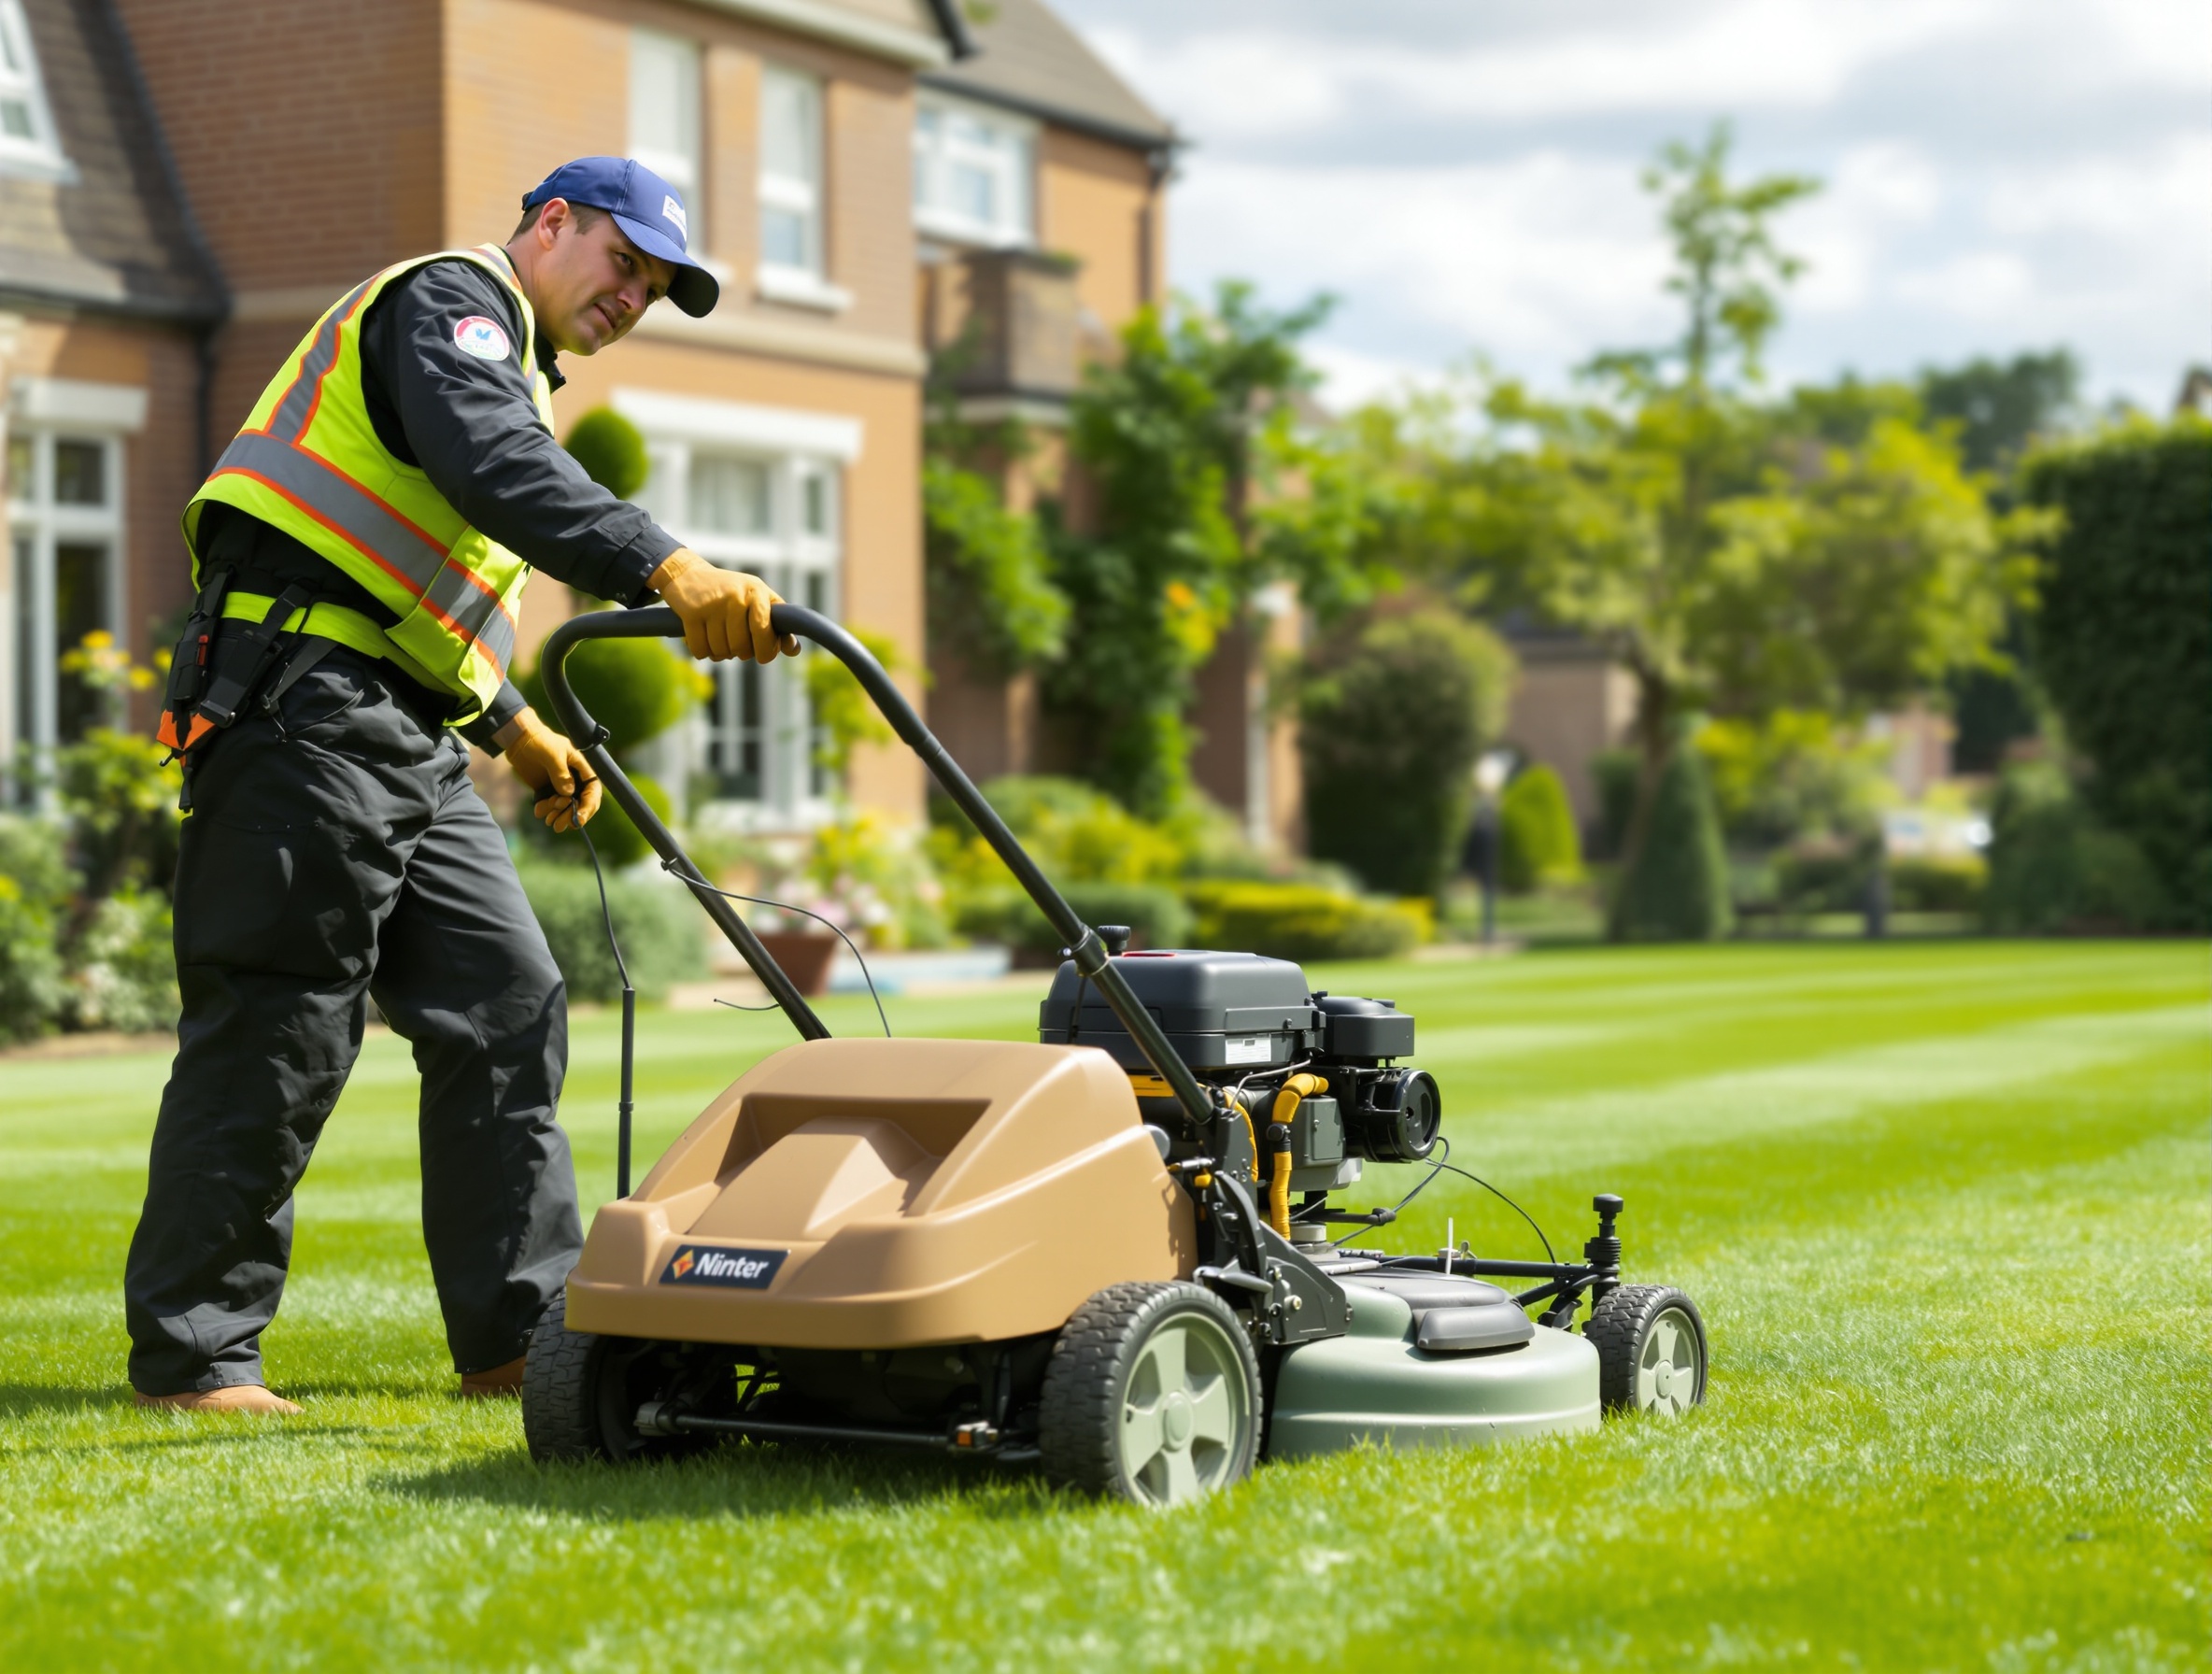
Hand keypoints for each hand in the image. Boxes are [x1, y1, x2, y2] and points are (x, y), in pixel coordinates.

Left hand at [495, 706, 601, 831]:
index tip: (578, 818)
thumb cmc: (540, 740)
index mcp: (580, 768)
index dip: (589, 806)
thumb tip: (569, 794)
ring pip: (564, 806)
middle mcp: (573, 779)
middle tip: (559, 826)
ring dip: (558, 815)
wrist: (519, 739)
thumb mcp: (552, 754)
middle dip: (571, 815)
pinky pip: (549, 804)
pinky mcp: (545, 789)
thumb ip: (561, 774)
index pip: (592, 790)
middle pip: (580, 802)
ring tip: (548, 820)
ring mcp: (559, 785)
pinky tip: (538, 812)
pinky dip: (545, 810)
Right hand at [649, 549, 798, 662]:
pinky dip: (701, 651)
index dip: (766, 650)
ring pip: (720, 650)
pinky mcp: (691, 612)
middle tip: (734, 643)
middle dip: (739, 652)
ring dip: (719, 652)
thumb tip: (794, 650)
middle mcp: (736, 596)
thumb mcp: (757, 599)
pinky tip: (702, 638)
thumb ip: (777, 624)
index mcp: (757, 592)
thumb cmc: (729, 592)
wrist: (688, 574)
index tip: (763, 655)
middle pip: (741, 647)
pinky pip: (700, 649)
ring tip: (718, 638)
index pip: (764, 630)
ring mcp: (713, 604)